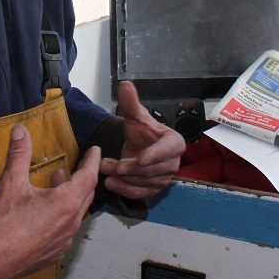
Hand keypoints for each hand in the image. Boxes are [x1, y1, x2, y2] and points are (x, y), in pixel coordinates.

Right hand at [0, 124, 100, 278]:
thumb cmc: (2, 223)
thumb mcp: (10, 182)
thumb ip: (19, 154)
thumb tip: (20, 131)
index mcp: (66, 203)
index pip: (88, 176)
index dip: (92, 161)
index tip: (95, 151)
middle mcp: (71, 223)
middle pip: (86, 195)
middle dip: (83, 178)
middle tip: (80, 165)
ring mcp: (64, 241)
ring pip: (76, 214)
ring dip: (71, 196)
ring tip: (57, 183)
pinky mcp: (54, 254)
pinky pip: (66, 231)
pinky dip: (63, 216)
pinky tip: (48, 213)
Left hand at [99, 80, 184, 199]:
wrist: (139, 148)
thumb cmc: (142, 132)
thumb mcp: (135, 117)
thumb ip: (131, 103)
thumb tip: (125, 85)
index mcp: (174, 143)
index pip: (167, 150)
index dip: (154, 155)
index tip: (141, 159)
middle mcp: (173, 162)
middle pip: (151, 169)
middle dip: (128, 167)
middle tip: (106, 163)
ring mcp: (164, 178)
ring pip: (143, 181)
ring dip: (123, 178)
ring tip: (104, 170)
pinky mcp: (154, 190)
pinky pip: (140, 193)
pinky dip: (125, 190)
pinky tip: (110, 184)